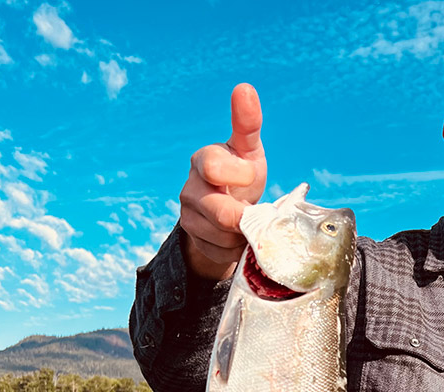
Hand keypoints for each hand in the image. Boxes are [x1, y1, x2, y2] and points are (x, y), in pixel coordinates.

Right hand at [179, 83, 267, 279]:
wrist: (231, 209)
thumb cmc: (241, 174)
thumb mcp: (249, 150)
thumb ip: (247, 124)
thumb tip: (244, 88)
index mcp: (204, 160)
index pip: (213, 166)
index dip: (238, 175)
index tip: (250, 176)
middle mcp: (190, 188)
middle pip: (220, 212)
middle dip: (243, 216)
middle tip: (254, 211)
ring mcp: (188, 215)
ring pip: (222, 236)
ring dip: (242, 234)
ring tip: (246, 222)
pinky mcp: (194, 240)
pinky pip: (220, 252)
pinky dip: (235, 248)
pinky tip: (237, 236)